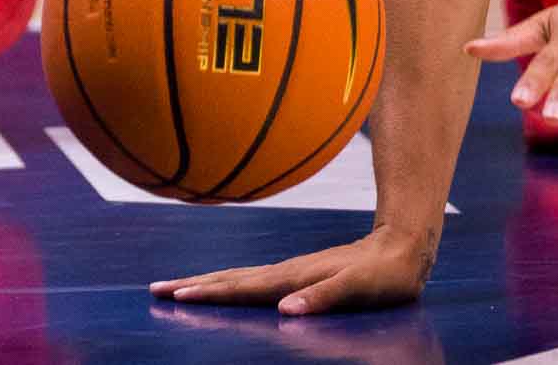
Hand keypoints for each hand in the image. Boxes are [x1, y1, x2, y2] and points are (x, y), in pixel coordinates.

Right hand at [149, 224, 433, 314]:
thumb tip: (285, 309)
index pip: (243, 288)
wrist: (402, 247)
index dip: (210, 293)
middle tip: (156, 289)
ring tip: (176, 287)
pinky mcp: (298, 274)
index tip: (177, 295)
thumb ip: (323, 298)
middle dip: (194, 285)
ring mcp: (290, 272)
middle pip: (231, 279)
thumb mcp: (357, 288)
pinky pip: (253, 280)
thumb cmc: (382, 275)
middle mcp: (287, 273)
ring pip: (239, 277)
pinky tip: (224, 287)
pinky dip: (230, 284)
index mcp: (294, 278)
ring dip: (206, 282)